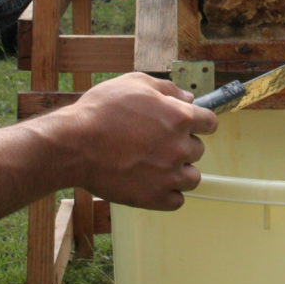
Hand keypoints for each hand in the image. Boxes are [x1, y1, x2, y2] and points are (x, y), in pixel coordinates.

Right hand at [64, 73, 217, 210]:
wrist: (74, 144)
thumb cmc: (102, 110)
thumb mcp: (135, 83)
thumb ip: (167, 89)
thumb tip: (188, 98)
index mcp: (180, 118)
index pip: (210, 123)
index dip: (199, 122)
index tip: (190, 125)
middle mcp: (179, 147)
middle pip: (198, 150)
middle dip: (182, 145)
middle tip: (158, 143)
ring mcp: (168, 175)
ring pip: (192, 178)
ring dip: (179, 171)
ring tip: (156, 165)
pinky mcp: (154, 197)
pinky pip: (177, 200)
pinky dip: (168, 193)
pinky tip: (152, 182)